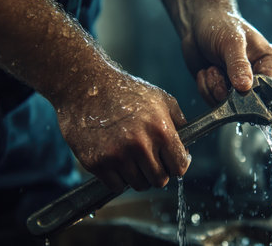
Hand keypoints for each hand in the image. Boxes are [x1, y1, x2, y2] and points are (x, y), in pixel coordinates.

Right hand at [55, 72, 190, 191]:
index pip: (179, 167)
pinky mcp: (96, 162)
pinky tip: (116, 161)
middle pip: (160, 180)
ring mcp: (117, 155)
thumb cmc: (125, 91)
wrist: (85, 86)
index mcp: (160, 130)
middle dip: (157, 172)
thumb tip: (187, 149)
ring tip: (131, 158)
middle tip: (149, 160)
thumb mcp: (161, 99)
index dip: (177, 166)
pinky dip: (118, 178)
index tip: (171, 162)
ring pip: (139, 185)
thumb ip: (179, 123)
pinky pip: (116, 186)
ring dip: (138, 176)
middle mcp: (140, 145)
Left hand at [182, 9, 271, 105]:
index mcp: (268, 63)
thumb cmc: (220, 25)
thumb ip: (239, 65)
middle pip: (246, 102)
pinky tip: (205, 71)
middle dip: (226, 88)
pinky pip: (212, 102)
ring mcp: (237, 87)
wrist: (196, 26)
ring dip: (213, 86)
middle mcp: (255, 77)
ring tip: (211, 67)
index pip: (268, 89)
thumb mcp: (232, 42)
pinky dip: (204, 87)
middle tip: (216, 69)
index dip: (252, 92)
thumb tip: (245, 87)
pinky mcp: (220, 92)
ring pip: (227, 105)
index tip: (236, 86)